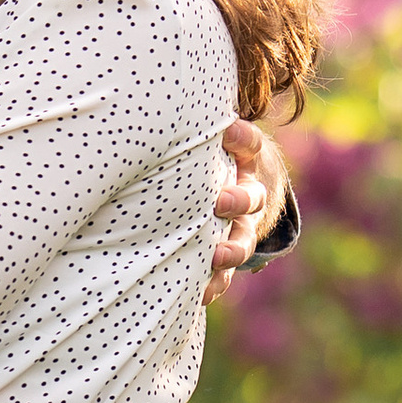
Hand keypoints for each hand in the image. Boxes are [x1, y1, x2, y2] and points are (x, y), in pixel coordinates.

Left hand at [204, 117, 288, 309]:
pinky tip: (201, 293)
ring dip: (233, 249)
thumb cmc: (211, 158)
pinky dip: (215, 282)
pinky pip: (226, 272)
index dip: (242, 139)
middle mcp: (249, 192)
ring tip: (219, 257)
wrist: (237, 188)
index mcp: (246, 160)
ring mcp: (243, 226)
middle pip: (253, 197)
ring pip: (245, 239)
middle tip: (221, 201)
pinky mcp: (230, 251)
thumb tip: (148, 109)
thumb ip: (194, 134)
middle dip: (239, 200)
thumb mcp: (211, 141)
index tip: (229, 130)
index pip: (251, 145)